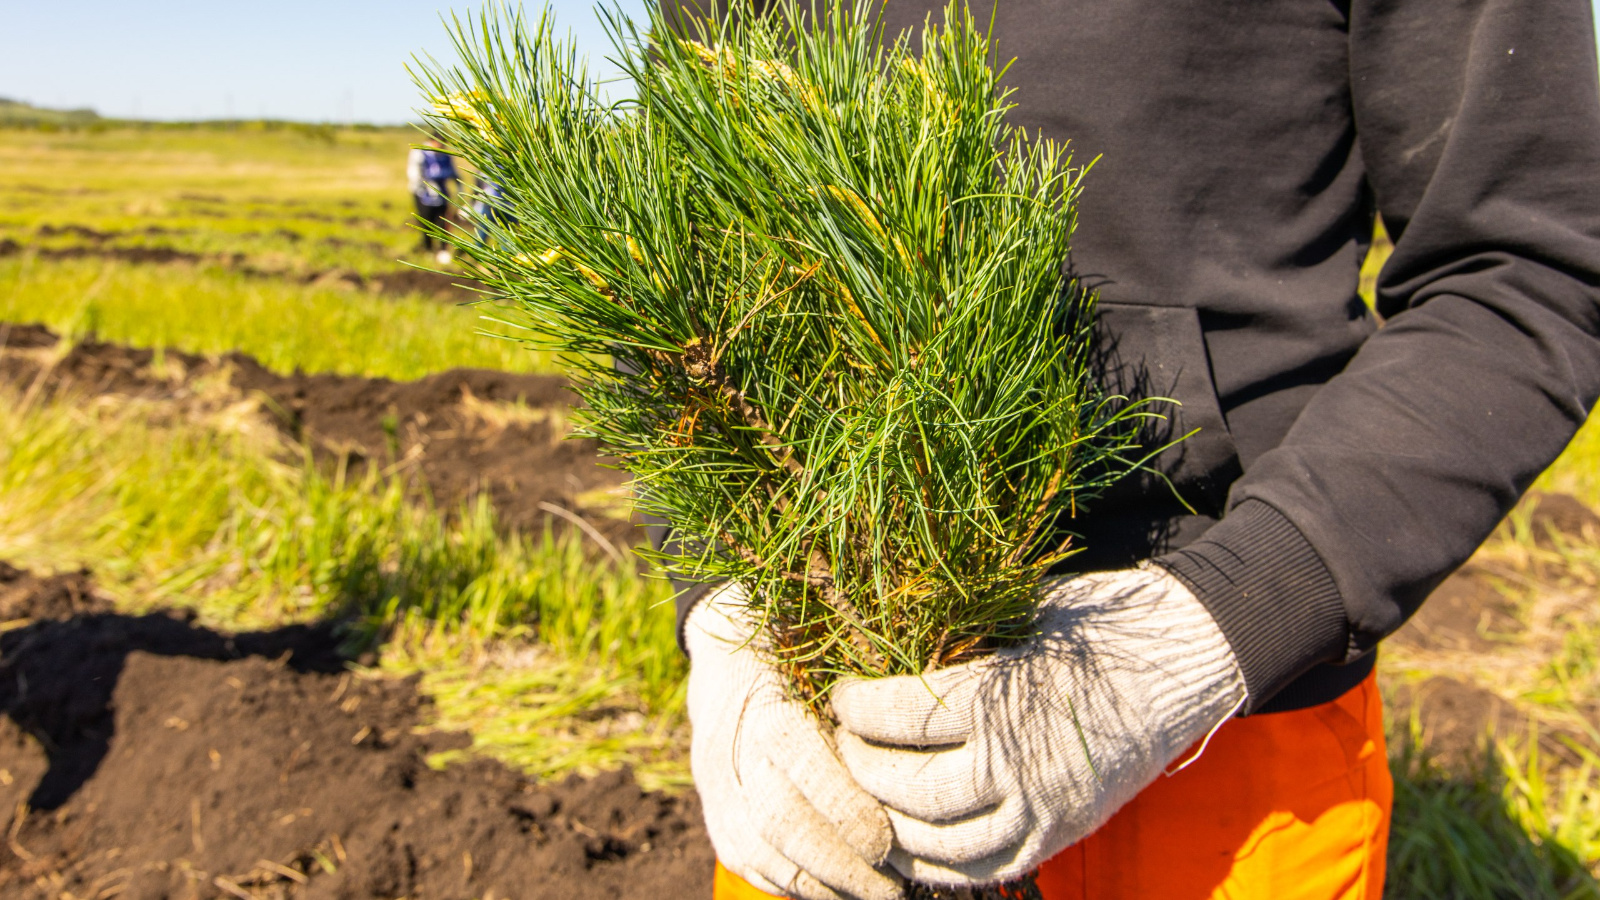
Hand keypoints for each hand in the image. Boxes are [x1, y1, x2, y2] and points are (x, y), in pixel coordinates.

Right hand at [688, 584, 902, 899]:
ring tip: (878, 897)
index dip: (841, 807)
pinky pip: (754, 866)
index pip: (797, 763)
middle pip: (780, 820)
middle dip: (840, 862)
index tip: (886, 841)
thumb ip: (864, 685)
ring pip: (765, 852)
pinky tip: (842, 892)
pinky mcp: (717, 821)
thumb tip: (921, 713)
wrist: (724, 653)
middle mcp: (730, 748)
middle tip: (893, 890)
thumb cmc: (799, 644)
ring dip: (825, 884)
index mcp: (763, 701)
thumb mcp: (826, 647)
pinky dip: (799, 887)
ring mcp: (718, 790)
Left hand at [831, 566, 1245, 886]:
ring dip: (890, 823)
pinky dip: (939, 865)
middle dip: (861, 769)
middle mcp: (1020, 764)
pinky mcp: (1064, 832)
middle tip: (839, 746)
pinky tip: (909, 843)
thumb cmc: (1096, 621)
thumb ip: (958, 643)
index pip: (902, 717)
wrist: (1187, 654)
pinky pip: (989, 868)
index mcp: (1002, 698)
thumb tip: (882, 637)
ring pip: (942, 841)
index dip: (856, 710)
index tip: (837, 696)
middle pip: (912, 789)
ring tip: (864, 795)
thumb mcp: (1019, 616)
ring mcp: (1045, 808)